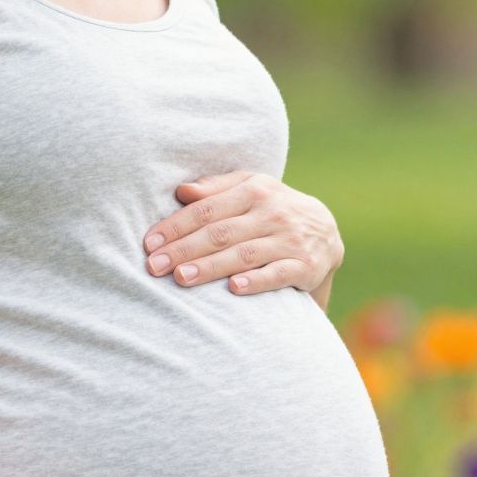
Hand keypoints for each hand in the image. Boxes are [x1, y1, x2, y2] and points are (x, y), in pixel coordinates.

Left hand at [142, 172, 343, 298]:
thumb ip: (216, 188)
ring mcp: (290, 240)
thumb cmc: (272, 209)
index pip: (207, 209)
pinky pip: (278, 274)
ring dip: (211, 267)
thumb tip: (182, 190)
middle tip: (154, 266)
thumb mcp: (251, 188)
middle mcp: (273, 213)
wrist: (326, 231)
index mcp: (255, 190)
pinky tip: (234, 289)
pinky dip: (257, 281)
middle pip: (221, 233)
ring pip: (244, 254)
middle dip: (184, 249)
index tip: (150, 243)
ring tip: (182, 277)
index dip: (176, 226)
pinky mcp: (305, 266)